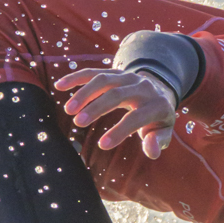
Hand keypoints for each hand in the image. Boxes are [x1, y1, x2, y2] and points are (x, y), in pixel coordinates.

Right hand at [57, 66, 177, 158]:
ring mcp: (127, 77)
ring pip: (103, 80)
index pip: (136, 118)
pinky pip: (94, 72)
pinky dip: (76, 77)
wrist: (160, 91)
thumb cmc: (157, 119)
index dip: (119, 131)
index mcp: (156, 105)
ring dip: (84, 93)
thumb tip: (151, 150)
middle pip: (117, 94)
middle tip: (78, 122)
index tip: (102, 145)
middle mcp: (142, 87)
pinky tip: (60, 86)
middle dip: (97, 108)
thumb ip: (158, 141)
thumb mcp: (164, 132)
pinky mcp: (114, 72)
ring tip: (68, 110)